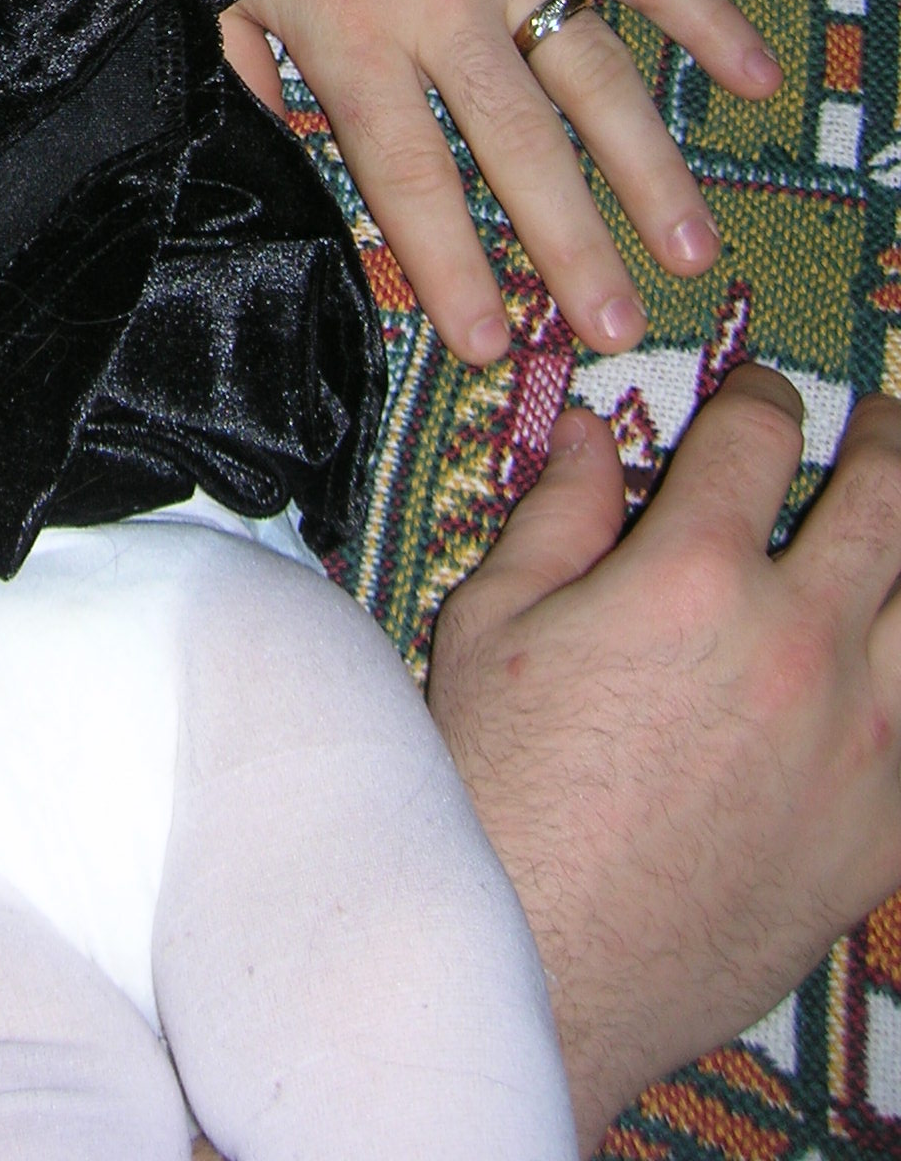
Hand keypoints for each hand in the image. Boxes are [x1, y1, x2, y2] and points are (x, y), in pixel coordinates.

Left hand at [222, 0, 781, 360]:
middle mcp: (443, 0)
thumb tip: (274, 165)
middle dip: (570, 246)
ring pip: (596, 73)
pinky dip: (706, 15)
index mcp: (353, 34)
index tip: (492, 343)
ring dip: (649, 167)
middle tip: (617, 328)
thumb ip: (244, 75)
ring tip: (692, 249)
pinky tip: (758, 79)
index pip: (410, 175)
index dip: (451, 265)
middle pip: (517, 146)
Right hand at [429, 366, 900, 1151]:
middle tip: (882, 425)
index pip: (758, 437)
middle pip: (888, 497)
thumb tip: (587, 432)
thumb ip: (558, 514)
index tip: (761, 395)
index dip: (762, 396)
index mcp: (693, 575)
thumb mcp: (493, 622)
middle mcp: (799, 641)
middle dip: (888, 441)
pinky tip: (897, 656)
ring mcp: (861, 741)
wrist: (540, 957)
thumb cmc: (496, 786)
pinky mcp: (885, 830)